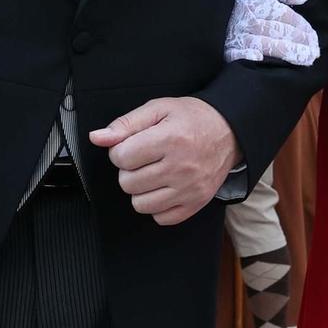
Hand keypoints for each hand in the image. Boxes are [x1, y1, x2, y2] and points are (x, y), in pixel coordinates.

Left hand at [89, 97, 240, 226]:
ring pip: (140, 204)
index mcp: (169, 140)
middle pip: (127, 182)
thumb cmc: (192, 118)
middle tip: (145, 159)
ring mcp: (189, 190)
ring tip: (153, 173)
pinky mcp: (196, 204)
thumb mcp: (159, 109)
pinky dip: (157, 206)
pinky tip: (164, 188)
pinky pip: (161, 218)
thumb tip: (97, 137)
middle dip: (129, 170)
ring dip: (140, 190)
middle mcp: (180, 168)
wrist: (230, 132)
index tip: (132, 145)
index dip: (120, 150)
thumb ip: (125, 124)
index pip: (121, 157)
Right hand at [224, 0, 319, 66]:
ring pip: (265, 43)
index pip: (281, 12)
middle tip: (314, 52)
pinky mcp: (227, 51)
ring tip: (305, 59)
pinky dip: (247, 55)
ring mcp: (235, 33)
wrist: (213, 20)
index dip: (301, 25)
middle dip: (299, 41)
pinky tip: (260, 58)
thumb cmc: (248, 7)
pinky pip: (238, 54)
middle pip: (276, 29)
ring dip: (286, 51)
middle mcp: (243, 15)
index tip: (314, 37)